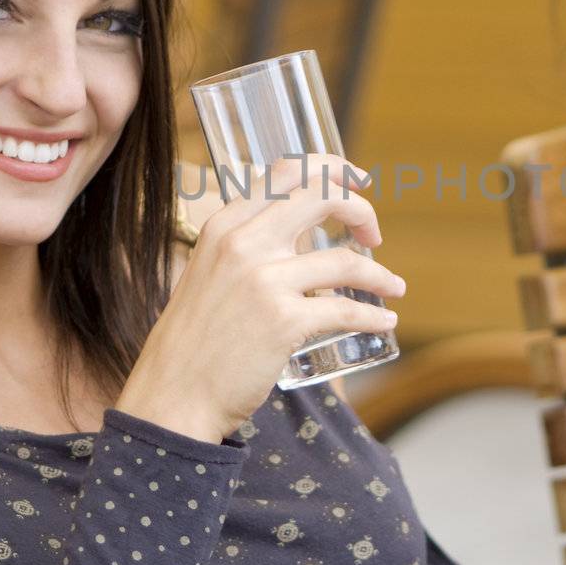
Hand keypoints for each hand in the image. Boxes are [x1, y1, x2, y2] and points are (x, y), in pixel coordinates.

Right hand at [118, 154, 404, 441]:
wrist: (172, 395)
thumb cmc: (192, 342)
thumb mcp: (208, 273)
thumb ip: (244, 250)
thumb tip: (294, 240)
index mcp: (224, 225)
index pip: (286, 171)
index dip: (331, 169)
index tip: (356, 182)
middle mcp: (243, 243)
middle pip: (321, 196)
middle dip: (359, 208)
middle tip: (373, 233)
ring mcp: (264, 280)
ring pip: (345, 260)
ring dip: (378, 275)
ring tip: (393, 287)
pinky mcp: (284, 321)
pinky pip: (346, 310)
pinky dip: (374, 316)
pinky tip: (385, 321)